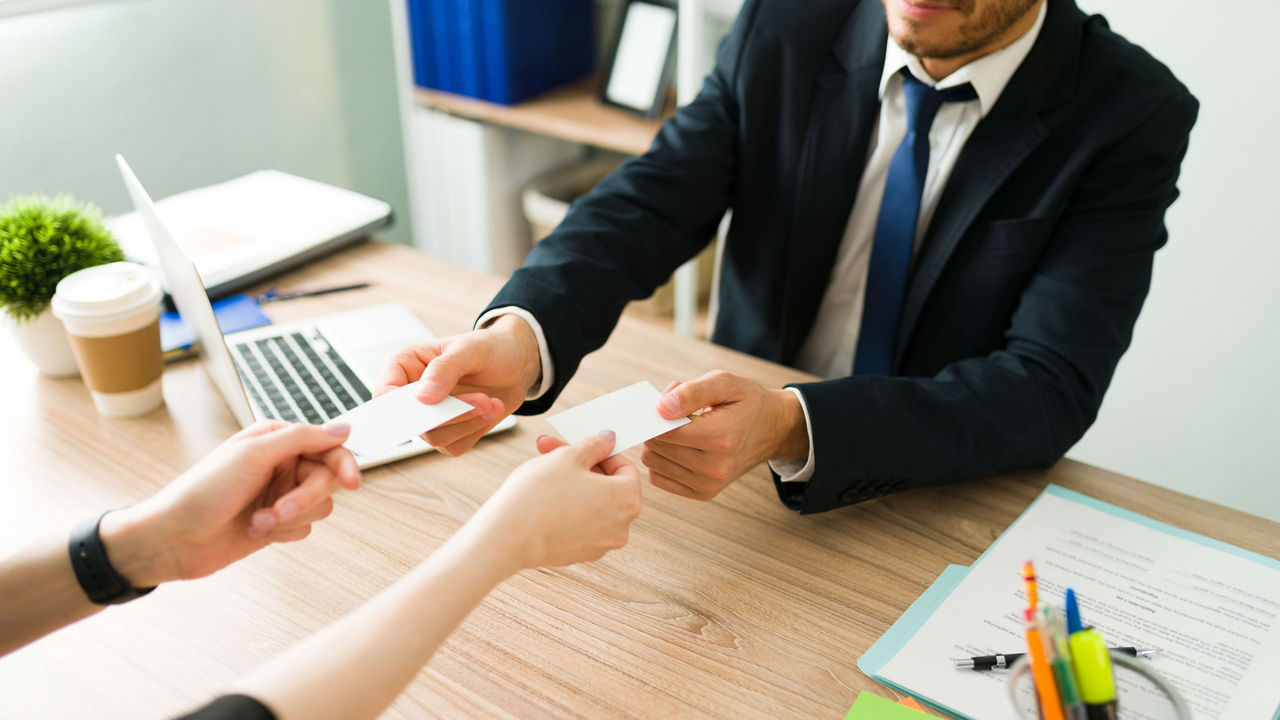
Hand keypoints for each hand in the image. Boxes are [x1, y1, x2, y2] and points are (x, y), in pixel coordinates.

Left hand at [100, 421, 360, 586]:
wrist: (173, 539)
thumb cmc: (203, 491)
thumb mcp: (253, 454)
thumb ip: (302, 438)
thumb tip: (344, 429)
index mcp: (275, 439)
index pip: (328, 445)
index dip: (343, 462)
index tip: (352, 482)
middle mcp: (282, 464)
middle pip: (326, 478)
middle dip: (304, 498)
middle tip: (281, 510)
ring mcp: (280, 495)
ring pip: (319, 506)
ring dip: (290, 518)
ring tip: (259, 521)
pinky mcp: (277, 524)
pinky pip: (305, 528)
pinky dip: (283, 533)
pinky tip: (255, 530)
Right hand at [375, 315, 540, 455]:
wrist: (517, 364)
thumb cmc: (491, 348)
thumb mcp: (471, 349)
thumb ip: (445, 369)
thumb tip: (423, 398)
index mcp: (403, 365)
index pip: (384, 394)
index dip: (401, 407)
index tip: (432, 405)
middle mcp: (410, 394)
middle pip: (412, 421)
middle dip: (451, 414)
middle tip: (483, 400)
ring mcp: (428, 417)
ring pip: (434, 437)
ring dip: (468, 421)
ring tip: (491, 401)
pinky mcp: (448, 433)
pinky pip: (455, 445)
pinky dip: (477, 429)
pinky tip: (490, 410)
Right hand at [464, 430, 640, 570]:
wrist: (507, 537)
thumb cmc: (539, 494)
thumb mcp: (569, 456)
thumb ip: (595, 444)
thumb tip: (609, 439)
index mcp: (627, 500)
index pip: (625, 468)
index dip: (602, 452)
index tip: (581, 447)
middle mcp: (621, 526)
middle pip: (608, 487)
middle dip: (582, 466)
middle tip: (552, 450)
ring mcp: (601, 544)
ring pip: (594, 505)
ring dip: (574, 485)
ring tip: (544, 470)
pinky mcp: (581, 555)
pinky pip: (581, 524)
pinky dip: (569, 509)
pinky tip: (544, 499)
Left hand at [643, 370, 807, 500]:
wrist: (773, 429)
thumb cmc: (747, 403)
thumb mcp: (725, 383)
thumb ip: (691, 392)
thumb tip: (660, 408)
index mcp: (720, 437)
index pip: (664, 431)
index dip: (656, 413)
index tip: (665, 402)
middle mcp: (715, 467)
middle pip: (655, 447)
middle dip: (658, 426)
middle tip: (676, 412)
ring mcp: (709, 484)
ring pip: (653, 463)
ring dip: (659, 443)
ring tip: (681, 429)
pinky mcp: (703, 493)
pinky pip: (659, 477)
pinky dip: (662, 461)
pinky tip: (680, 446)